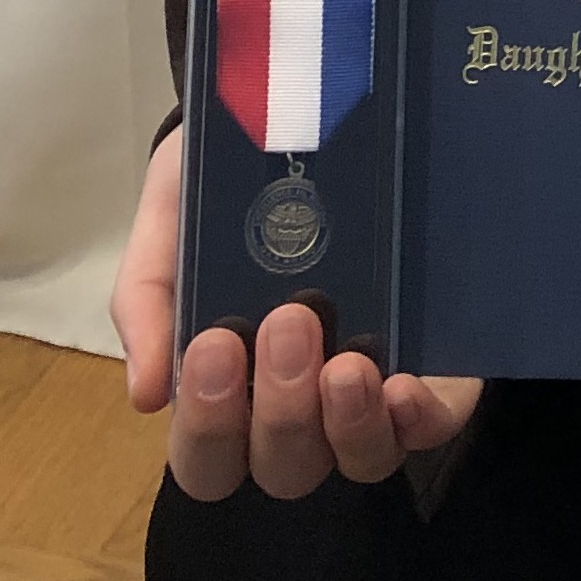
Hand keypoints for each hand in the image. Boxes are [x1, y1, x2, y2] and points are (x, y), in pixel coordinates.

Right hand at [110, 126, 483, 501]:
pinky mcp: (435, 370)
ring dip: (347, 423)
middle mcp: (299, 407)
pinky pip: (432, 424)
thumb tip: (146, 395)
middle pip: (285, 467)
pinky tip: (403, 387)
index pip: (208, 458)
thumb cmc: (220, 188)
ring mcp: (369, 395)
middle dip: (281, 408)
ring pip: (359, 457)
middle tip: (288, 320)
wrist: (305, 113)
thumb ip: (148, 297)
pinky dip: (417, 419)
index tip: (213, 344)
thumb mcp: (171, 219)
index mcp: (229, 389)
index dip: (208, 426)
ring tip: (346, 365)